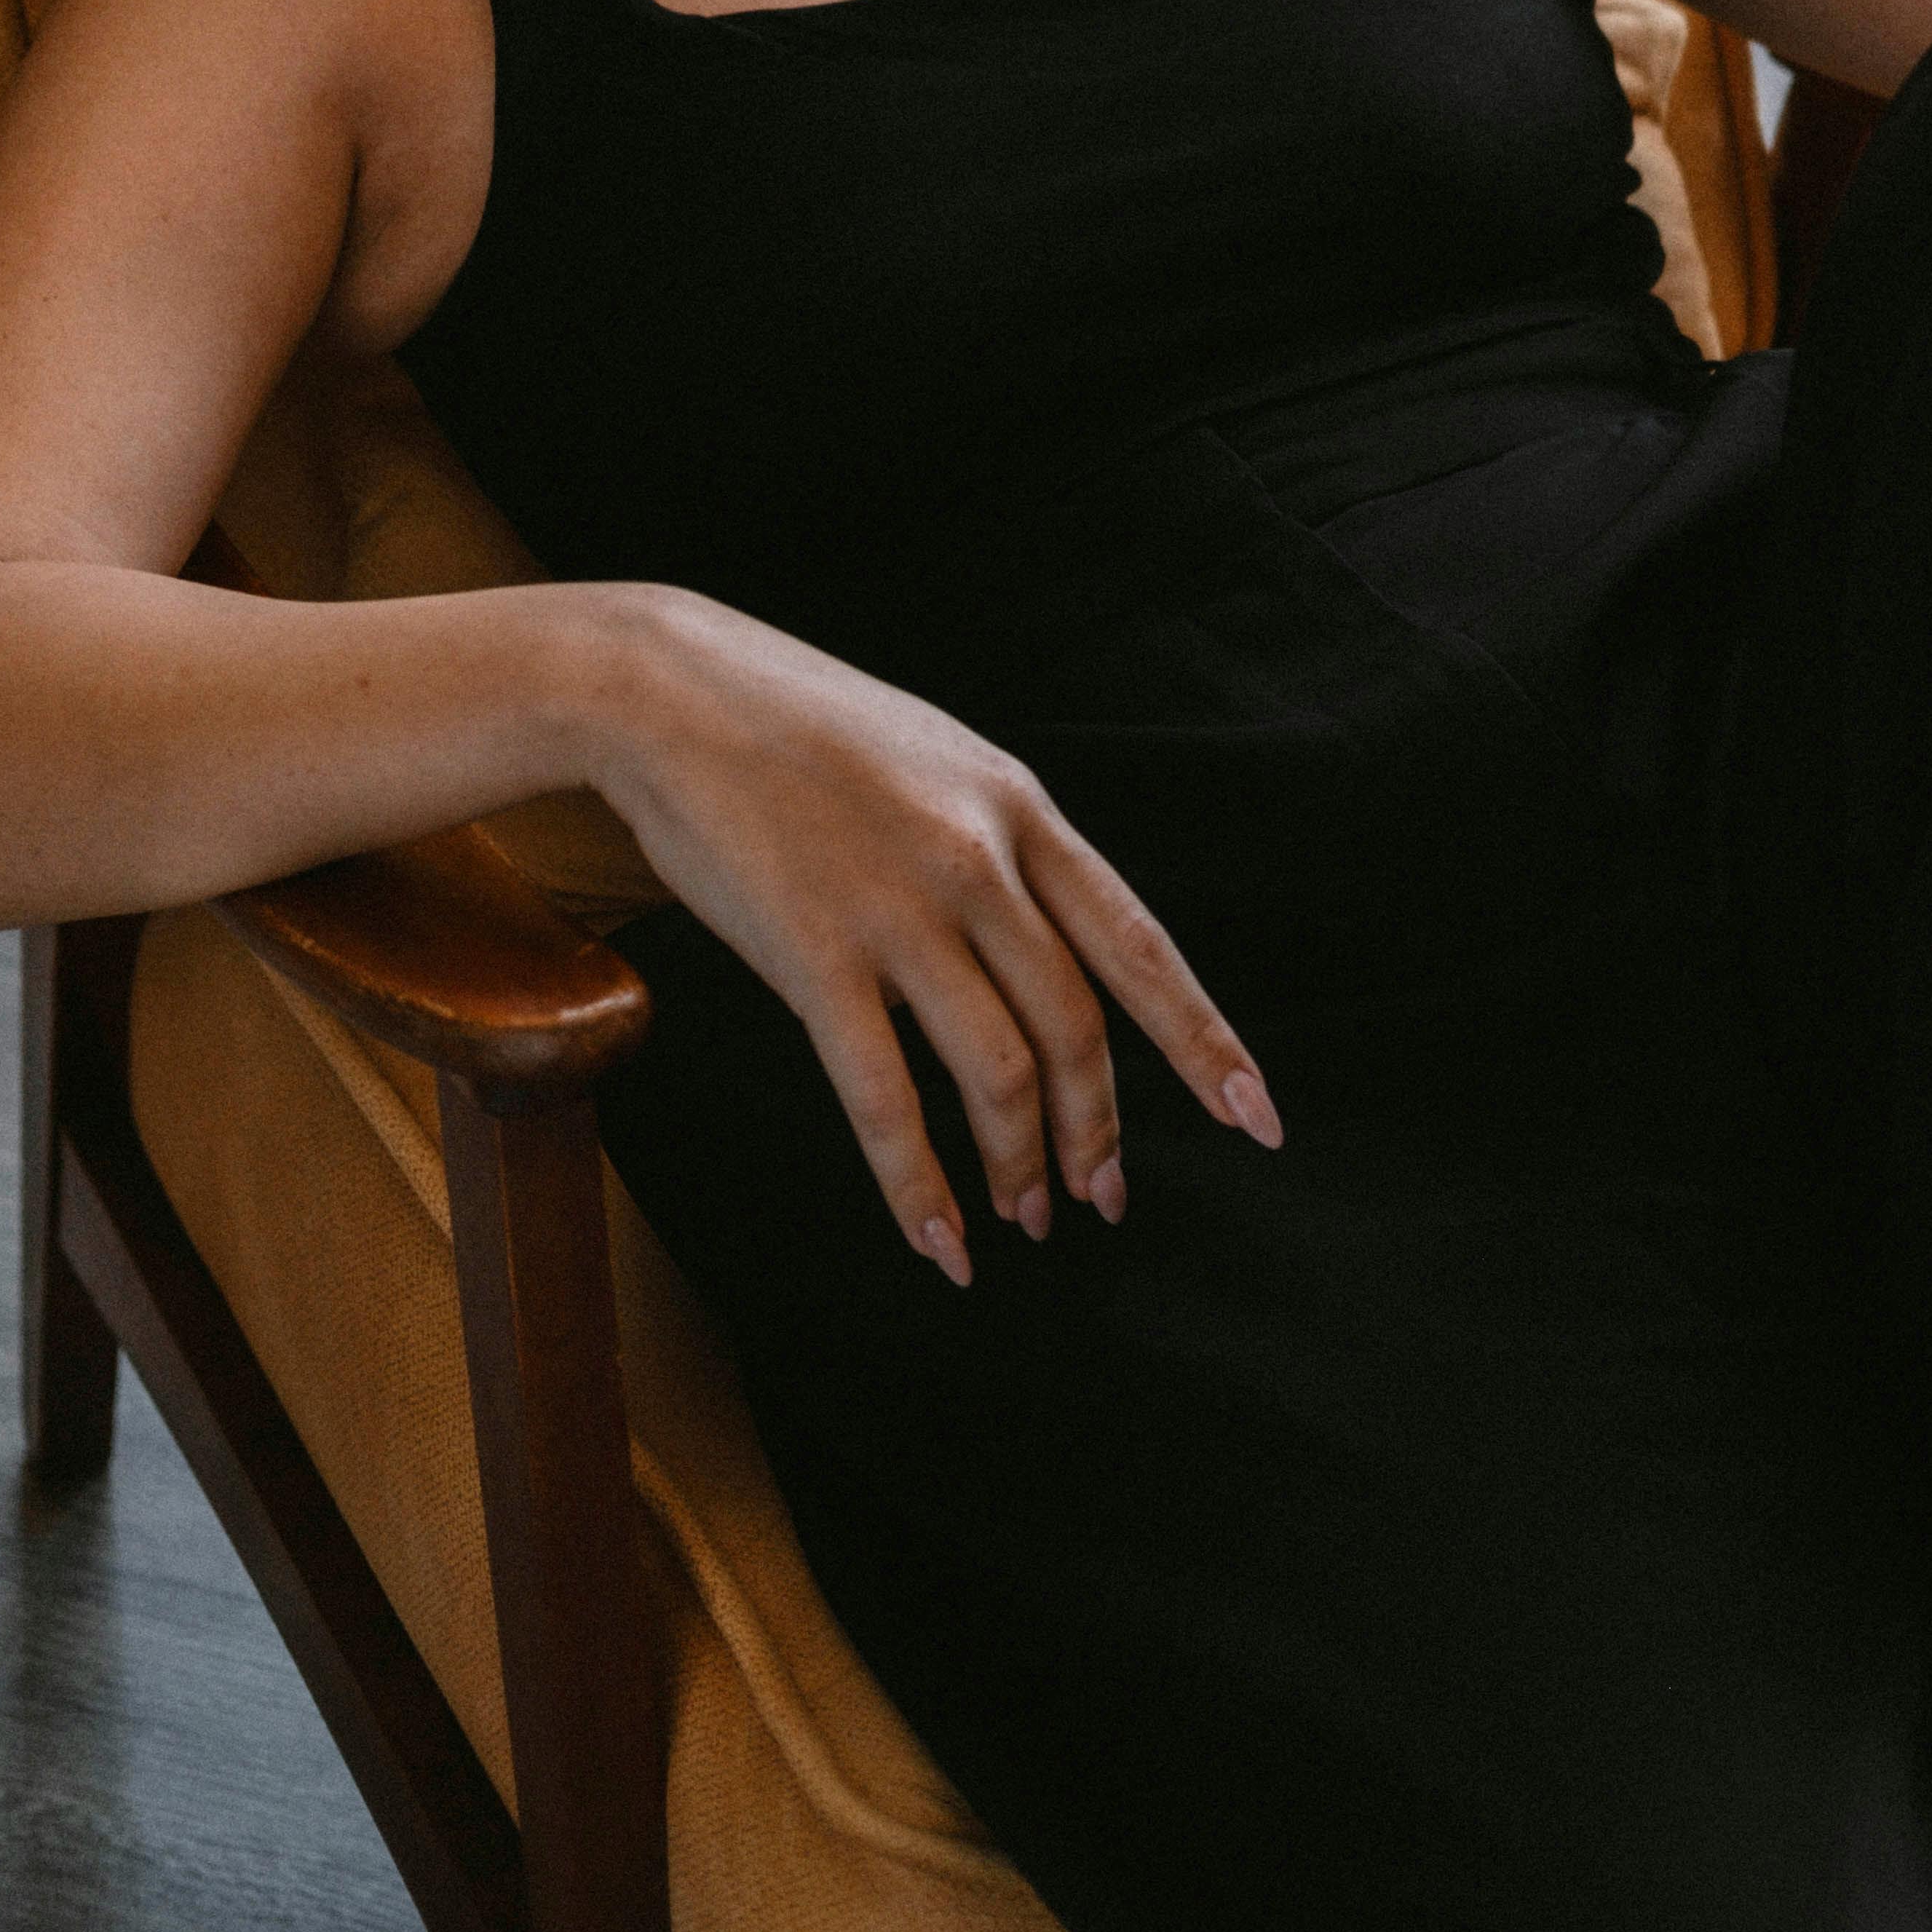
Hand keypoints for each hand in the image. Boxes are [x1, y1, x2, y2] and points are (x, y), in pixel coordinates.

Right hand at [573, 582, 1281, 1283]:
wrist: (675, 691)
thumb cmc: (802, 729)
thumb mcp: (940, 761)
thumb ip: (1001, 846)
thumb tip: (1050, 951)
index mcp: (1020, 809)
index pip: (1138, 946)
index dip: (1203, 1042)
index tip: (1256, 1118)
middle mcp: (978, 860)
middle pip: (1074, 1027)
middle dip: (1096, 1131)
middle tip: (1099, 1201)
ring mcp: (899, 909)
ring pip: (998, 1072)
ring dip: (1019, 1164)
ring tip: (1023, 1220)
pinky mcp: (815, 955)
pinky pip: (885, 1099)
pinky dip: (919, 1185)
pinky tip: (938, 1240)